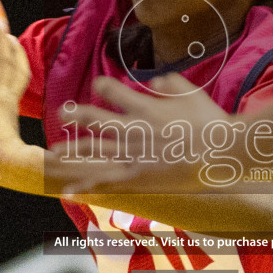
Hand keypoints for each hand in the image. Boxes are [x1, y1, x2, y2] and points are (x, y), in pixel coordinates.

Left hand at [0, 16, 32, 181]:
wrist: (7, 166)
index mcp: (8, 109)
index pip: (14, 80)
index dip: (14, 62)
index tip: (10, 46)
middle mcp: (10, 98)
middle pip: (14, 64)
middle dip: (8, 43)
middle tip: (1, 24)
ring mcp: (5, 96)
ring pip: (6, 61)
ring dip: (0, 39)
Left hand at [44, 73, 237, 195]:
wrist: (220, 151)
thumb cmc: (210, 121)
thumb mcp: (191, 92)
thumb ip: (170, 84)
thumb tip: (155, 80)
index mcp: (144, 106)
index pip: (112, 90)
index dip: (104, 87)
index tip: (99, 86)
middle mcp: (131, 128)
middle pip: (94, 118)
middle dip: (75, 114)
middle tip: (63, 112)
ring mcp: (131, 154)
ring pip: (92, 151)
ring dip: (70, 151)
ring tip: (52, 152)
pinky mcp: (136, 177)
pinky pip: (105, 182)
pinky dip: (84, 187)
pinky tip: (66, 192)